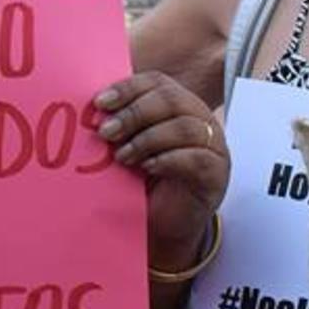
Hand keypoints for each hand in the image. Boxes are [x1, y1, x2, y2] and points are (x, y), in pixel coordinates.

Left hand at [95, 71, 228, 276]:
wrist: (163, 227)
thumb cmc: (144, 182)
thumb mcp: (128, 146)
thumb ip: (118, 125)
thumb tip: (92, 109)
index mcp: (179, 104)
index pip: (157, 82)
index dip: (128, 88)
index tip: (100, 103)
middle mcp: (200, 119)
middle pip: (171, 100)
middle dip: (134, 114)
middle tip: (106, 132)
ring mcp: (214, 146)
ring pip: (184, 127)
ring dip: (147, 139)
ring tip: (122, 156)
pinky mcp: (216, 174)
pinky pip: (196, 158)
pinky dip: (168, 159)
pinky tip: (147, 167)